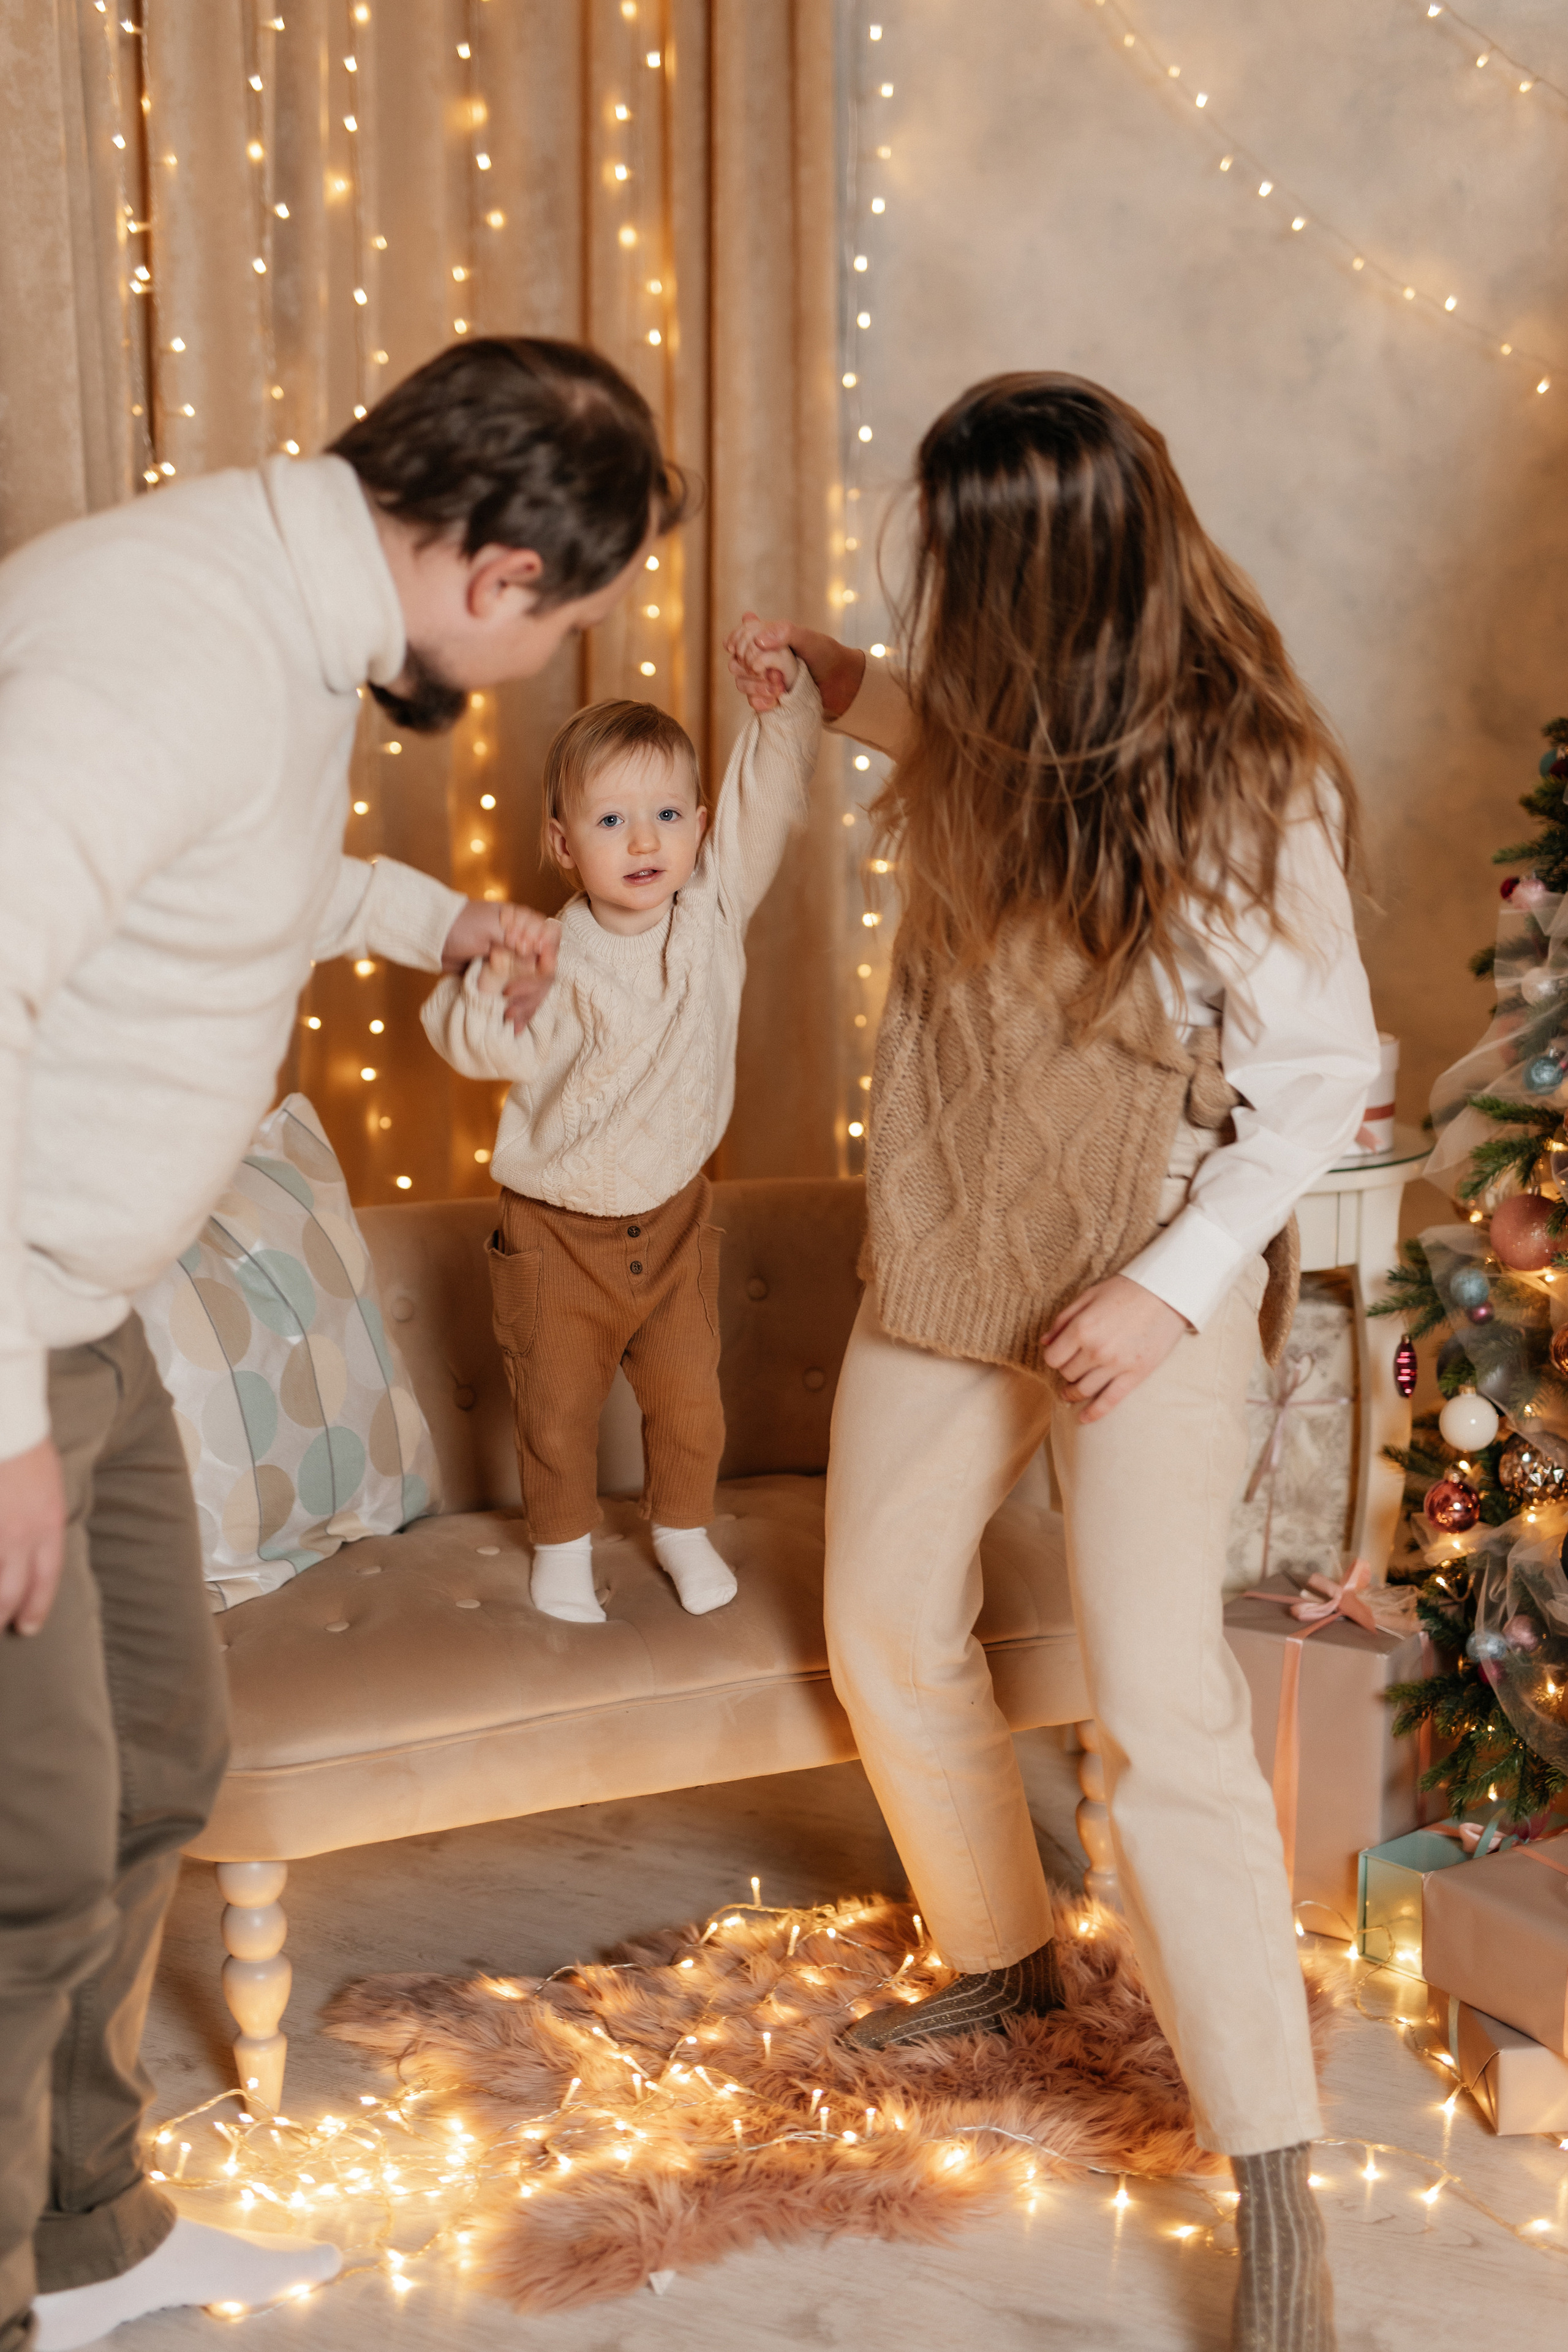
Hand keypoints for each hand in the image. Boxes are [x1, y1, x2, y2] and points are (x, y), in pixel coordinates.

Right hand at [0, 1437, 66, 1635]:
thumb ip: (44, 1524)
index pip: (45, 1580)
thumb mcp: (50, 1489)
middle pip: (9, 1591)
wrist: (8, 1425)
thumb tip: (35, 1552)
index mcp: (46, 1525)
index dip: (36, 1607)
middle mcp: (18, 1535)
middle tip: (0, 1624)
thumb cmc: (29, 1451)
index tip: (29, 1626)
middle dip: (3, 1614)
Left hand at [440, 900, 559, 1032]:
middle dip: (532, 988)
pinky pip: (518, 999)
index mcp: (524, 926)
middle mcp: (524, 946)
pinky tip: (515, 1027)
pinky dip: (518, 1012)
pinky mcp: (501, 981)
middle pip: (545, 971)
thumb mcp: (489, 929)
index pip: (551, 942)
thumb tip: (541, 960)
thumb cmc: (460, 925)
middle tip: (510, 997)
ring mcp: (514, 965)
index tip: (542, 971)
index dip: (549, 958)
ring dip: (526, 1005)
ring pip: (534, 989)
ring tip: (510, 1018)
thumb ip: (516, 943)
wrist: (432, 938)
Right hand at [724, 614, 865, 720]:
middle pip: (735, 663)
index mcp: (766, 637)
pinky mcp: (769, 698)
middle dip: (750, 668)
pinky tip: (775, 701)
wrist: (842, 685)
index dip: (740, 644)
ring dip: (756, 686)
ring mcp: (763, 679)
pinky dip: (760, 701)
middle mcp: (761, 658)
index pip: (737, 638)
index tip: (756, 648)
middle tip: (774, 671)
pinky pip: (752, 702)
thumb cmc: (826, 655)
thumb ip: (784, 632)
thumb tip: (758, 641)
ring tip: (779, 688)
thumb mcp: (808, 638)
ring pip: (741, 683)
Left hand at [1041, 1276, 1188, 1422]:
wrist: (1167, 1293)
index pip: (1053, 1358)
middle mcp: (1096, 1350)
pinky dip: (1094, 1413)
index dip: (1053, 1358)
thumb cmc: (1127, 1290)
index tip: (1059, 1356)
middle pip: (1068, 1374)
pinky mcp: (1136, 1374)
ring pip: (1084, 1390)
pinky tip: (1084, 1419)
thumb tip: (1044, 1342)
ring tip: (1070, 1393)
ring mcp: (1116, 1365)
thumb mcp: (1089, 1295)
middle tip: (1071, 1366)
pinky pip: (1110, 1400)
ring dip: (1074, 1393)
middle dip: (1066, 1371)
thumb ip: (1063, 1320)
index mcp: (1081, 1328)